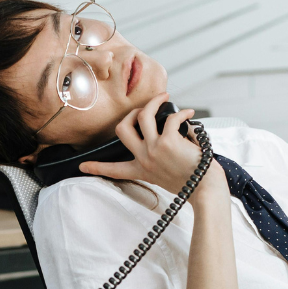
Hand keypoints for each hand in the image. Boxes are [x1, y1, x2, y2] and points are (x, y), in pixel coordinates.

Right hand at [78, 93, 210, 193]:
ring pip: (143, 115)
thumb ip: (160, 158)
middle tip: (144, 108)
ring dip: (155, 102)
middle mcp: (144, 159)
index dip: (96, 167)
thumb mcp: (167, 175)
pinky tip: (190, 114)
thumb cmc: (193, 183)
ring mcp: (154, 149)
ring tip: (165, 98)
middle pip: (122, 129)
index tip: (81, 166)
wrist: (206, 190)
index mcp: (142, 170)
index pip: (114, 170)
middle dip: (130, 113)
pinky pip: (172, 118)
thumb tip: (167, 129)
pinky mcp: (168, 142)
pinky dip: (183, 113)